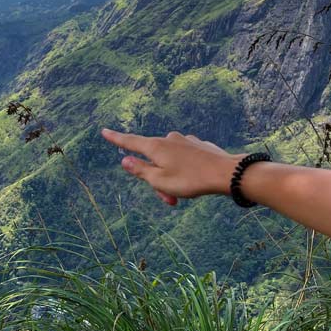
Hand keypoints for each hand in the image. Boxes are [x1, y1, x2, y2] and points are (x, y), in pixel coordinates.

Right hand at [101, 128, 240, 205]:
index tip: (104, 131)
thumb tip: (125, 160)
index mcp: (155, 147)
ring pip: (169, 161)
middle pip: (153, 159)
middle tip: (169, 199)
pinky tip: (195, 180)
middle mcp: (169, 139)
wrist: (226, 173)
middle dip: (156, 179)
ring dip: (171, 178)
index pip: (130, 142)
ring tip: (183, 193)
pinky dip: (183, 171)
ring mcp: (185, 141)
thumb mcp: (160, 181)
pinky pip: (184, 159)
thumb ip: (140, 170)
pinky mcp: (198, 145)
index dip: (116, 139)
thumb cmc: (191, 180)